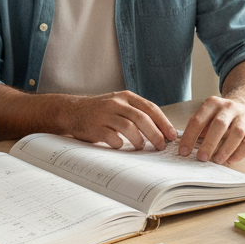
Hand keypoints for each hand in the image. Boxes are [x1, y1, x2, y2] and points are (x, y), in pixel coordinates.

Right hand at [61, 90, 176, 150]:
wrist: (72, 111)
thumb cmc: (101, 111)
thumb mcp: (119, 104)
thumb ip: (137, 113)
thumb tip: (162, 131)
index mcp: (126, 97)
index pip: (150, 108)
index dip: (163, 123)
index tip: (172, 135)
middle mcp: (116, 103)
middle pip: (142, 118)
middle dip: (155, 134)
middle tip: (162, 146)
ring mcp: (105, 115)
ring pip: (129, 128)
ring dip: (139, 140)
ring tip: (141, 146)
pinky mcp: (95, 127)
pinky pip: (113, 139)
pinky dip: (120, 145)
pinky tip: (121, 146)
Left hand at [178, 96, 244, 163]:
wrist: (243, 106)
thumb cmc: (220, 116)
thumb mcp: (207, 116)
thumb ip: (198, 129)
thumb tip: (186, 149)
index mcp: (212, 103)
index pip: (198, 120)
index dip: (190, 136)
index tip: (184, 152)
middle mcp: (229, 107)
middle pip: (219, 124)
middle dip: (209, 143)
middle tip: (201, 158)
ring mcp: (244, 116)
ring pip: (237, 132)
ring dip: (227, 148)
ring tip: (217, 160)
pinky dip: (241, 152)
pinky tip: (231, 160)